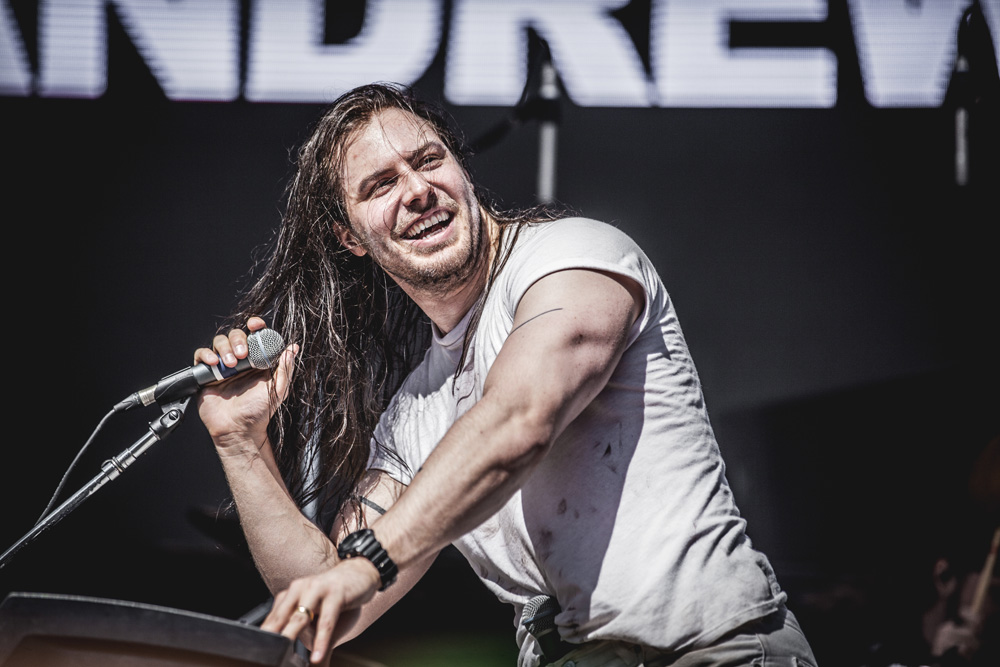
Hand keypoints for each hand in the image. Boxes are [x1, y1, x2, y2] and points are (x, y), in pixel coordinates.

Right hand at [194, 316, 295, 445]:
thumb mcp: (278, 389)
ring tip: (230, 364)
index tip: (255, 325)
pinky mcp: (206, 374)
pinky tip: (214, 363)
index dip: (255, 326)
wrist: (237, 429)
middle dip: (238, 339)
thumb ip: (285, 368)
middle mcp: (240, 361)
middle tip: (242, 355)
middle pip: (235, 335)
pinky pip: (201, 355)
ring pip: (219, 342)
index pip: (255, 336)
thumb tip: (293, 347)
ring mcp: (222, 366)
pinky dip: (206, 354)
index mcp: (257, 361)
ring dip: (224, 348)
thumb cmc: (258, 412)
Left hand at [262, 557, 381, 663]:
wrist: (360, 573)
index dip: (264, 639)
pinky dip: (321, 641)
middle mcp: (298, 589)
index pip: (272, 621)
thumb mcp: (319, 620)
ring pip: (300, 618)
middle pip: (280, 619)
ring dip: (290, 637)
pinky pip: (326, 621)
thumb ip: (310, 640)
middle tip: (265, 656)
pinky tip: (317, 656)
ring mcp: (316, 589)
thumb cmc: (337, 598)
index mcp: (290, 596)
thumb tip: (307, 666)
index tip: (259, 656)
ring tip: (282, 656)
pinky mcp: (335, 593)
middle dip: (270, 639)